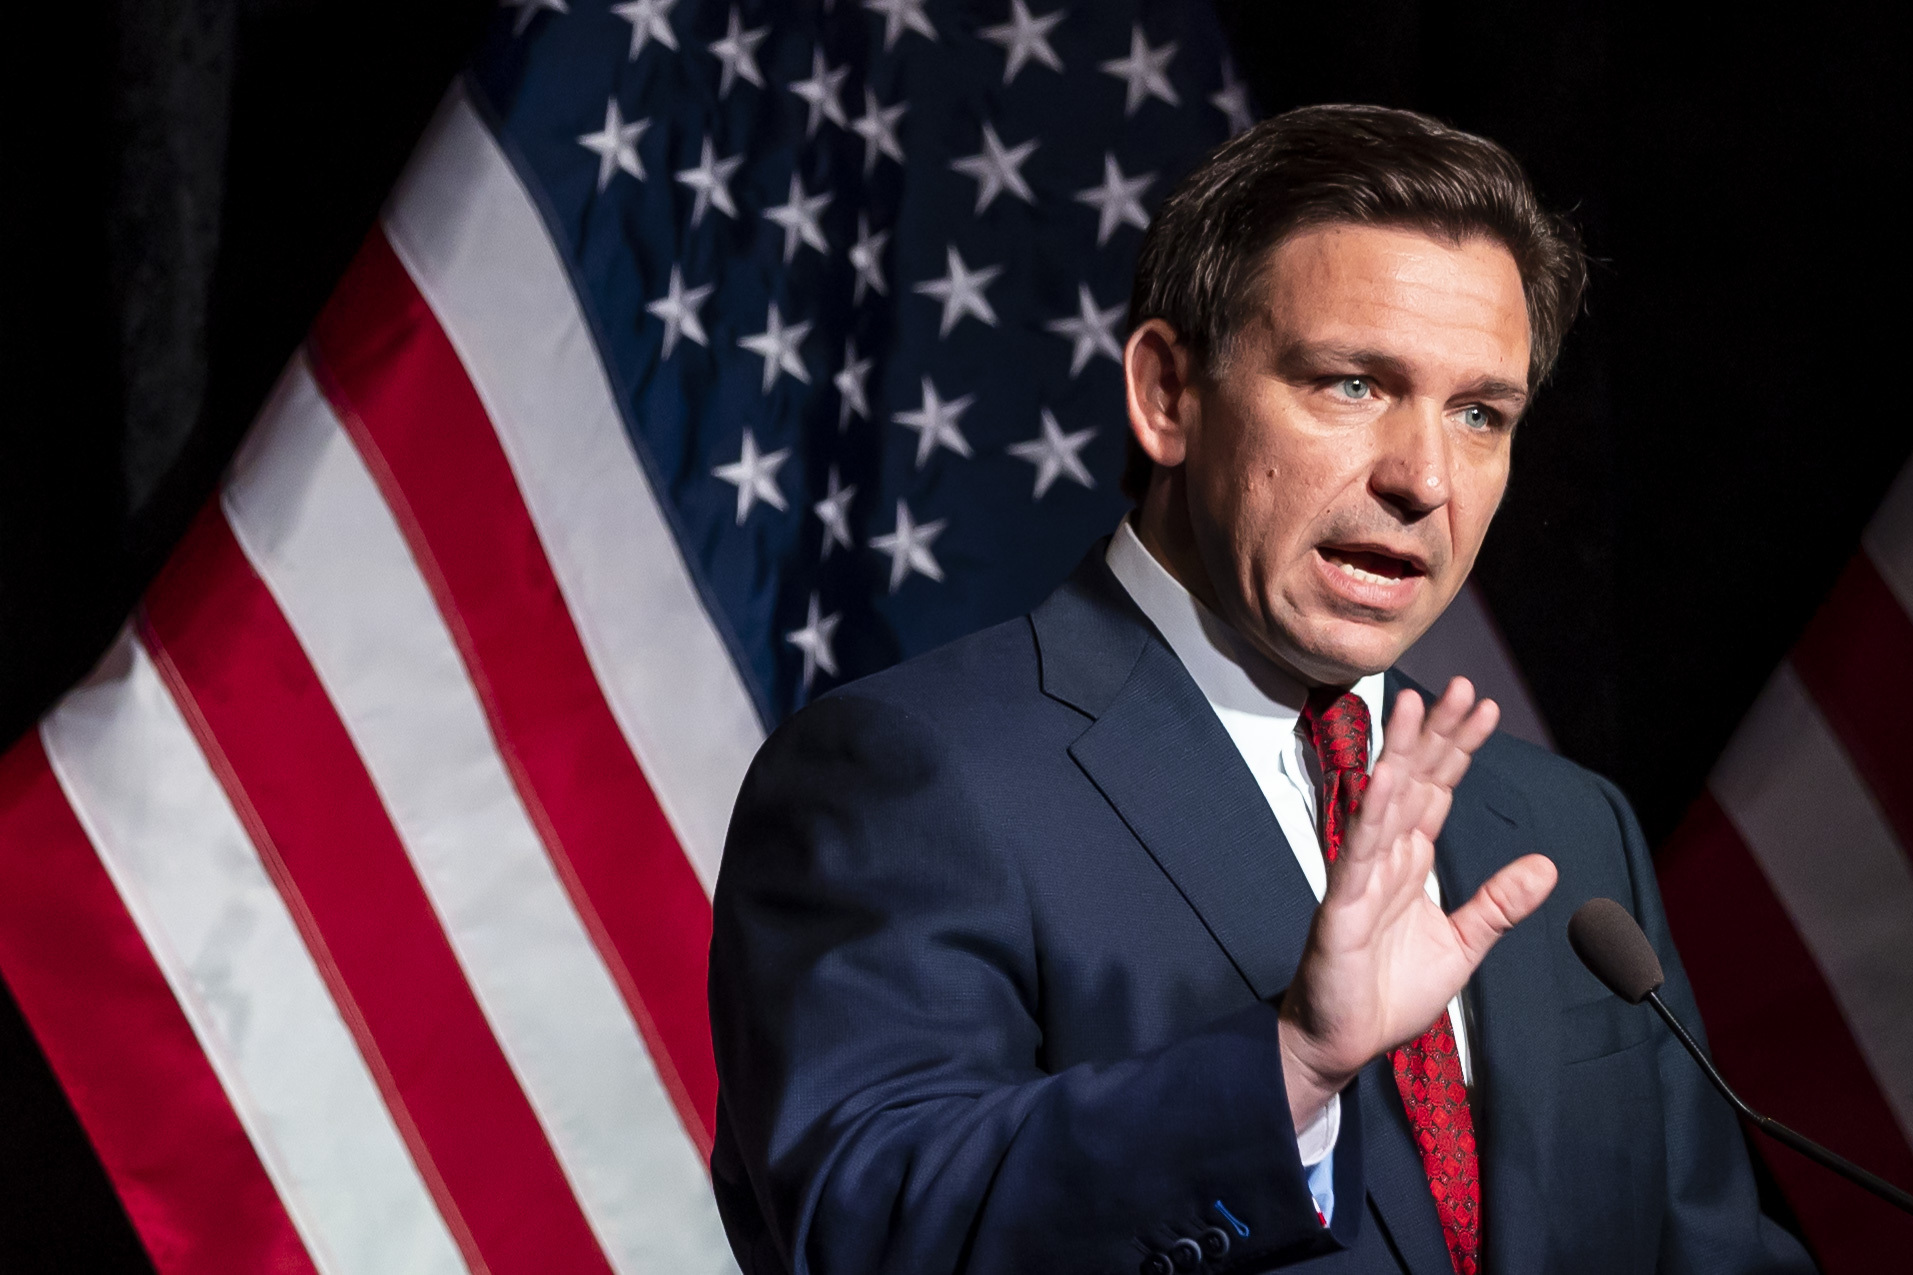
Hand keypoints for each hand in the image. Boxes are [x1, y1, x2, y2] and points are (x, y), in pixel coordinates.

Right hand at [1276, 678, 1557, 1127]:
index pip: (1439, 791)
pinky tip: (1383, 779)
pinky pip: (1357, 853)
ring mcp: (1360, 876)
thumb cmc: (1388, 992)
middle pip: (1414, 781)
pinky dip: (1370, 814)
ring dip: (1399, 753)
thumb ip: (1498, 904)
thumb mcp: (1462, 946)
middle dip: (1437, 733)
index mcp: (1411, 862)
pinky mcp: (1340, 906)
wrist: (1344, 1041)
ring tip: (1413, 704)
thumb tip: (1546, 863)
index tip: (1484, 708)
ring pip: (1384, 802)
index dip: (1460, 749)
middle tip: (1460, 685)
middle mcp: (1384, 857)